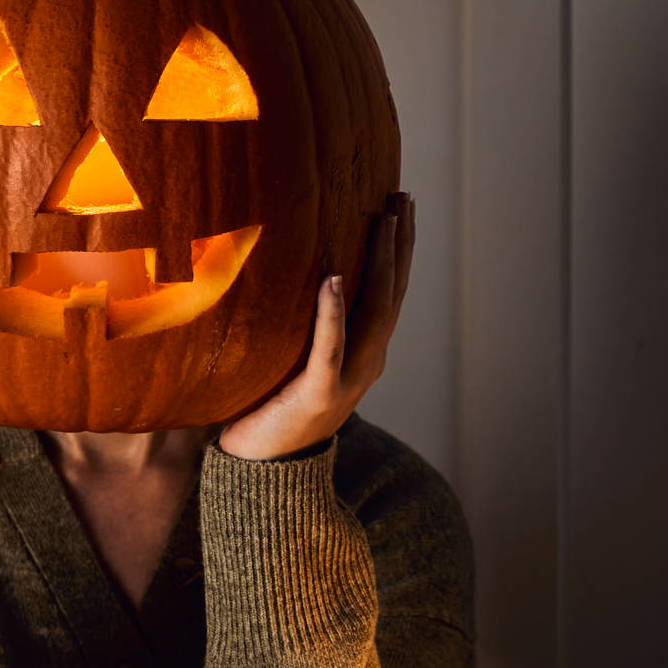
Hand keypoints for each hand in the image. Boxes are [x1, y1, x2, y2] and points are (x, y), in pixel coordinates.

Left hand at [217, 193, 415, 460]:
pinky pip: (329, 347)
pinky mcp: (319, 394)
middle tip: (403, 198)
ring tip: (384, 222)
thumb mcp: (294, 356)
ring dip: (381, 264)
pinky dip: (333, 313)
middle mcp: (367, 362)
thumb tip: (288, 267)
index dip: (399, 249)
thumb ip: (303, 321)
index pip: (389, 292)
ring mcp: (348, 379)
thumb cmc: (270, 405)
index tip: (401, 205)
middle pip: (391, 293)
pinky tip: (333, 278)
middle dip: (401, 244)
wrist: (263, 469)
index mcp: (364, 353)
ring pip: (374, 313)